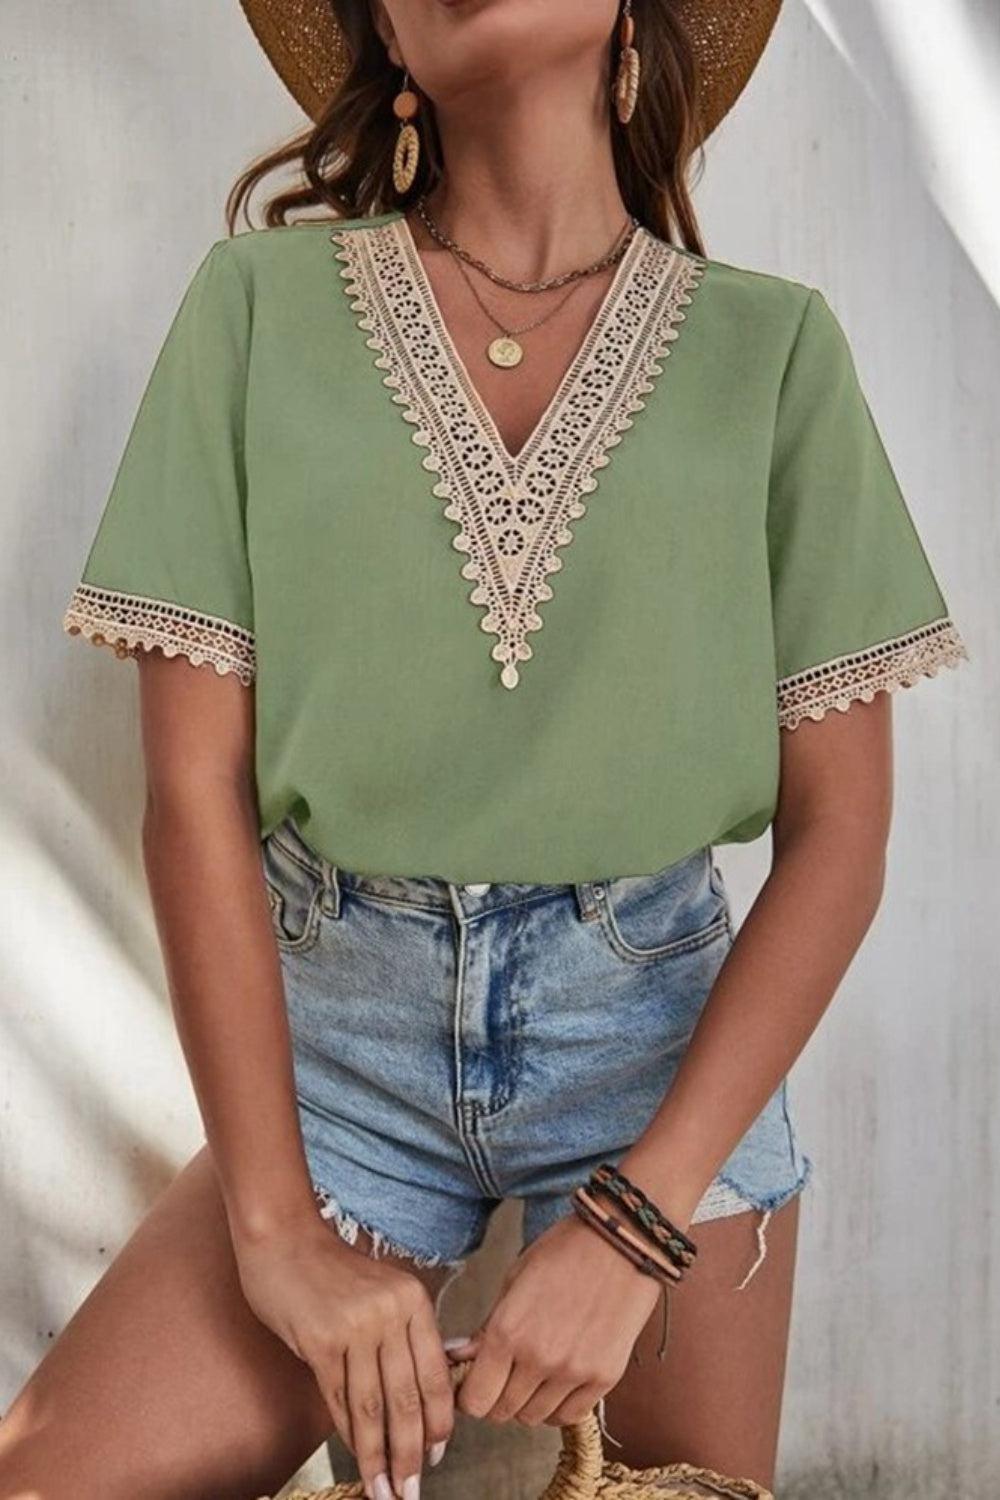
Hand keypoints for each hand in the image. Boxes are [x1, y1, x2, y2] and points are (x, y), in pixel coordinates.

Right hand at [234, 1214, 452, 1498]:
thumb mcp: (382, 1292)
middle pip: (408, 1398)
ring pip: (373, 1407)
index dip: (439, 1423)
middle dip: (411, 1453)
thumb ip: (403, 1334)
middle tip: (412, 1491)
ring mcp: (355, 1326)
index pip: (436, 1374)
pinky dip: (350, 1435)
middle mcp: (390, 1312)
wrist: (282, 1239)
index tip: (438, 1456)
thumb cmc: (332, 1271)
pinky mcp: (320, 1340)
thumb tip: (421, 1398)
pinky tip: (355, 1459)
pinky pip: (340, 1399)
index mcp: (413, 1300)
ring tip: (384, 1491)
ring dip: (379, 1457)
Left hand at [445, 1212, 661, 1428]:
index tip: (476, 1383)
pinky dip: (559, 1405)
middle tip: (505, 1375)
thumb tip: (460, 1357)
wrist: (621, 1240)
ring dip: (528, 1402)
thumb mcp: (515, 1279)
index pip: (475, 1400)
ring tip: (535, 1373)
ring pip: (535, 1418)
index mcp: (508, 1330)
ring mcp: (574, 1371)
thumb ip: (487, 1326)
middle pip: (503, 1412)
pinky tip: (559, 1380)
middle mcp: (539, 1358)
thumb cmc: (565, 1252)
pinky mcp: (604, 1377)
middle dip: (497, 1397)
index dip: (471, 1395)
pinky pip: (570, 1415)